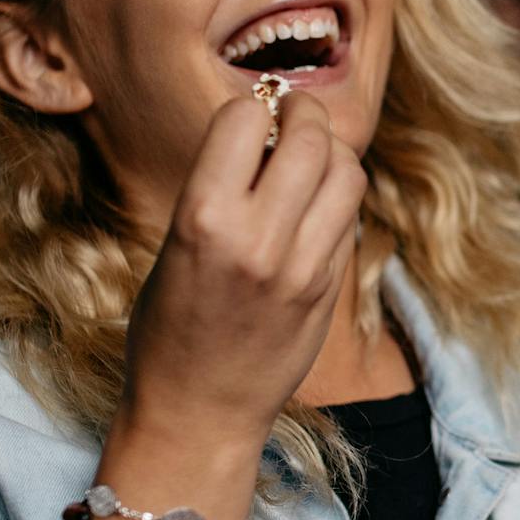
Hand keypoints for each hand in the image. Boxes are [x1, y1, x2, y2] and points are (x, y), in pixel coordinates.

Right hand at [115, 91, 365, 466]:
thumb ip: (221, 187)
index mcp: (202, 220)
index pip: (242, 118)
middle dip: (303, 113)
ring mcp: (304, 267)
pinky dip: (338, 198)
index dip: (249, 108)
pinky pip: (349, 217)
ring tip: (311, 158)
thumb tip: (266, 127)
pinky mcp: (330, 289)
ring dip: (332, 152)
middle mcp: (259, 239)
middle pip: (310, 137)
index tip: (251, 116)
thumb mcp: (175, 245)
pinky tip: (315, 207)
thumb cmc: (169, 327)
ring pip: (347, 171)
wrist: (199, 412)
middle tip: (293, 117)